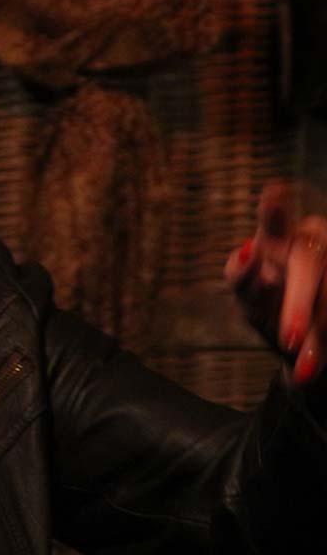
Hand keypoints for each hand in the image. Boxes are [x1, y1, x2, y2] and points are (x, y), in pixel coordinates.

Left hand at [225, 183, 326, 386]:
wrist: (298, 340)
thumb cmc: (264, 301)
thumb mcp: (248, 294)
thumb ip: (243, 275)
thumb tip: (249, 250)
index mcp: (280, 234)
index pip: (276, 220)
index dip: (276, 208)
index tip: (274, 192)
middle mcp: (312, 244)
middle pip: (310, 268)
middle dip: (299, 307)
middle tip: (289, 338)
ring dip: (318, 337)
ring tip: (305, 368)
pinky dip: (321, 350)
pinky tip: (307, 370)